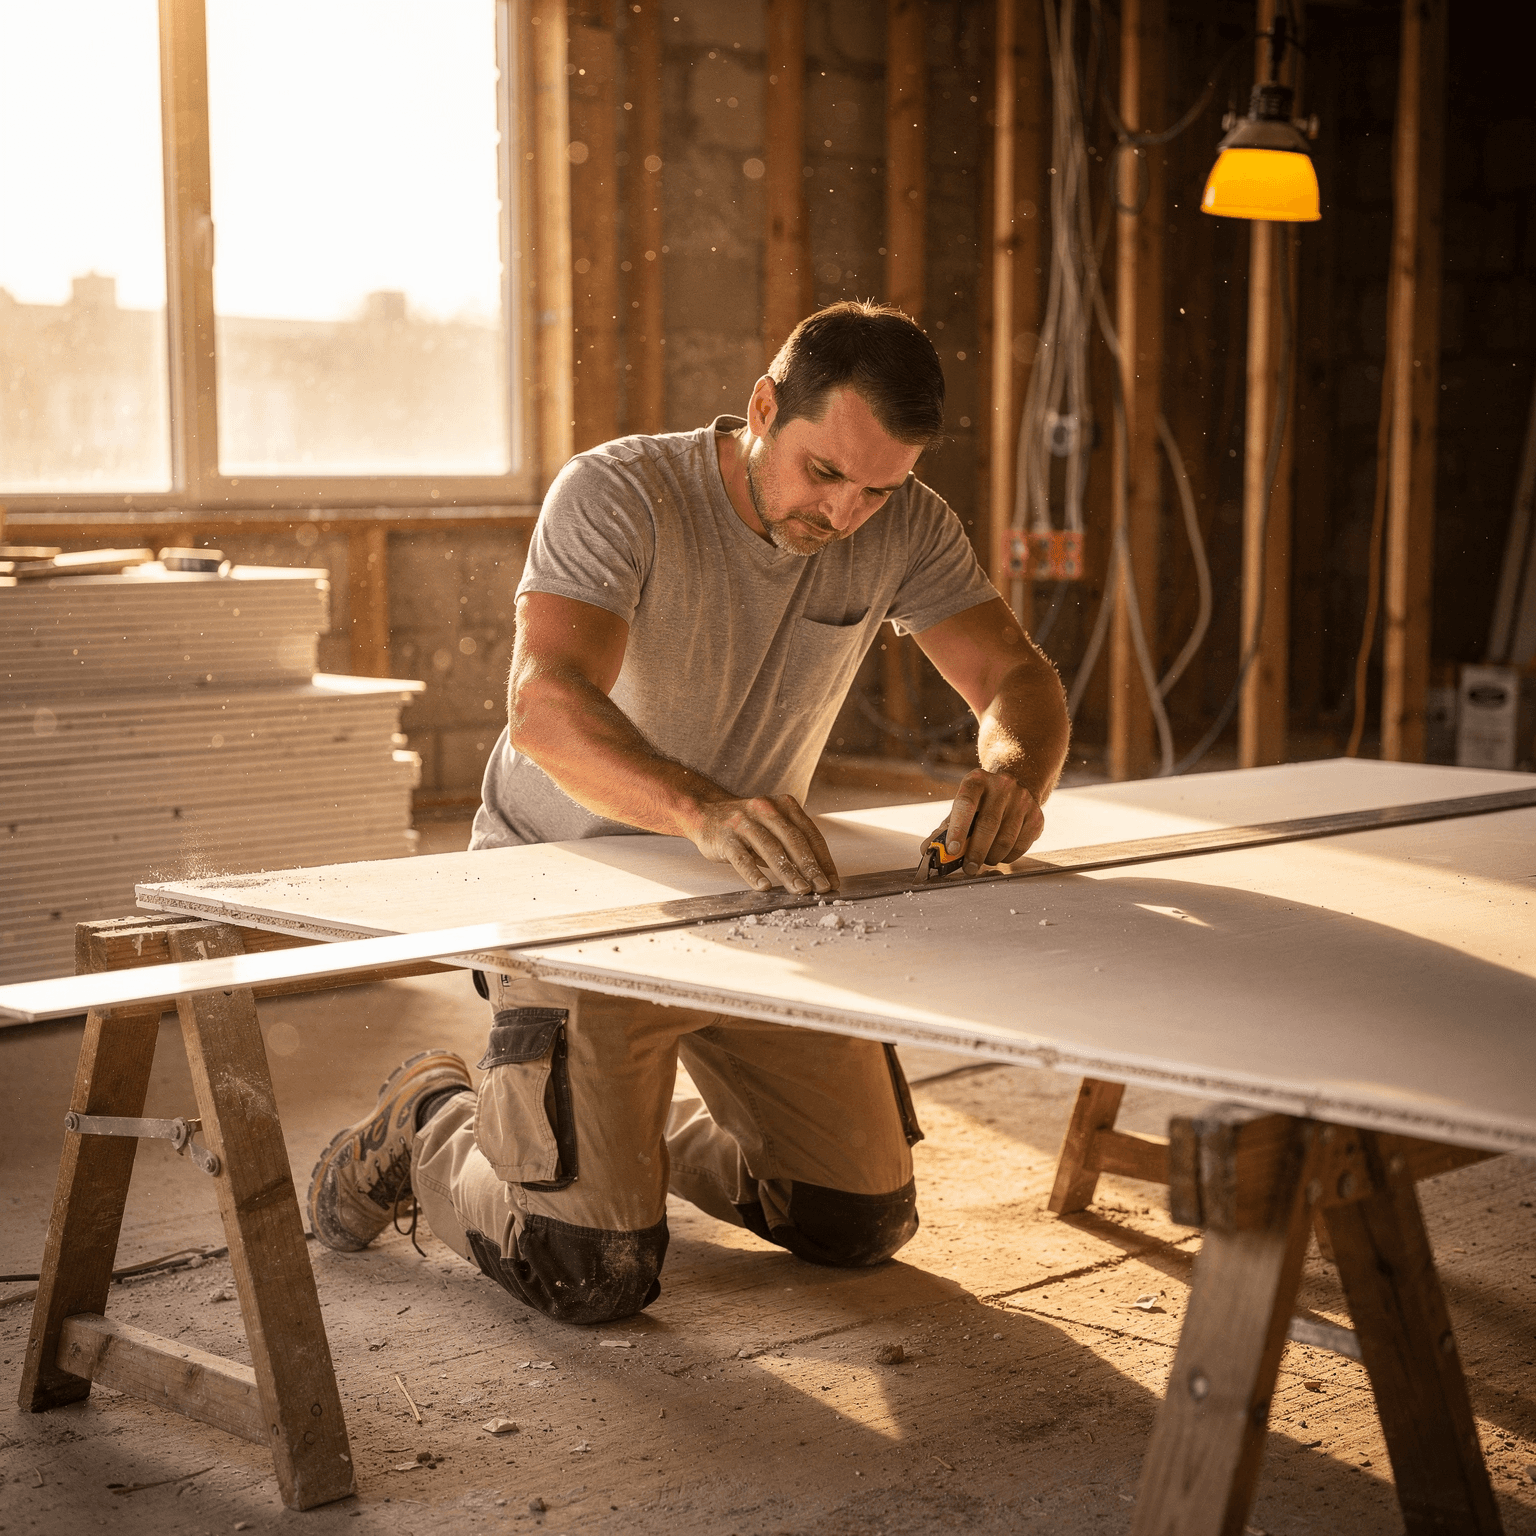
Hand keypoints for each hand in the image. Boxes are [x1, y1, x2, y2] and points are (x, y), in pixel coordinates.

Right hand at [689, 795, 838, 894]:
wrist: (704, 812)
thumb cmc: (745, 824)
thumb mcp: (772, 825)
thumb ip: (792, 844)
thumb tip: (817, 875)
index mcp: (783, 806)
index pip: (810, 834)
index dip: (823, 859)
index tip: (831, 881)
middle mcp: (766, 810)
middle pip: (794, 840)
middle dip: (810, 867)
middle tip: (821, 888)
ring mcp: (744, 822)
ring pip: (771, 849)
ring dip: (788, 872)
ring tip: (800, 890)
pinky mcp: (725, 837)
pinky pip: (741, 857)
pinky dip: (754, 873)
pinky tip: (764, 886)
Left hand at [928, 768, 1043, 875]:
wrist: (1017, 784)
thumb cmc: (982, 801)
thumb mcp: (963, 806)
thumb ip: (946, 827)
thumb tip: (928, 850)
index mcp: (977, 780)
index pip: (965, 804)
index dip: (958, 829)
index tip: (952, 850)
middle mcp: (1002, 785)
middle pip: (988, 825)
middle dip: (975, 852)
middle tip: (968, 868)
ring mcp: (1022, 800)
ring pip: (1005, 839)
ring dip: (991, 857)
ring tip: (984, 860)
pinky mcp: (1036, 816)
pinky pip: (1021, 846)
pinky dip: (1008, 857)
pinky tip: (999, 855)